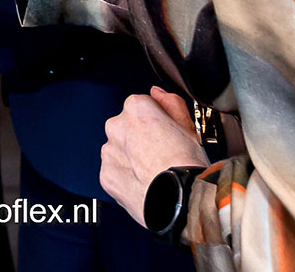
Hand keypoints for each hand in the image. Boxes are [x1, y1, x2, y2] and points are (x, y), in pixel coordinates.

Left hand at [99, 87, 208, 225]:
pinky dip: (126, 176)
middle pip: (127, 126)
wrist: (179, 201)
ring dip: (131, 157)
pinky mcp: (106, 175)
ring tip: (153, 172)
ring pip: (119, 149)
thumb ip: (170, 103)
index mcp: (137, 109)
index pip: (142, 106)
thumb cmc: (186, 166)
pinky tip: (144, 183)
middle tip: (161, 154)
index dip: (158, 121)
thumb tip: (157, 93)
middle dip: (140, 137)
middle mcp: (117, 126)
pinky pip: (115, 171)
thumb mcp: (189, 127)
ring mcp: (109, 152)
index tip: (166, 134)